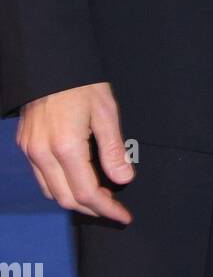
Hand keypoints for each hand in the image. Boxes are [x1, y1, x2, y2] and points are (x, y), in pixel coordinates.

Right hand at [16, 82, 134, 221]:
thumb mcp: (105, 111)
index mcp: (66, 146)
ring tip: (98, 197)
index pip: (87, 193)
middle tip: (113, 208)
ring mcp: (30, 150)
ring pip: (51, 192)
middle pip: (66, 199)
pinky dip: (59, 186)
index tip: (123, 215)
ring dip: (74, 200)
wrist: (51, 60)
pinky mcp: (25, 144)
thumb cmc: (81, 82)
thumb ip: (113, 149)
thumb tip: (124, 179)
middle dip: (92, 209)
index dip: (106, 209)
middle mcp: (43, 154)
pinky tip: (76, 179)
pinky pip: (41, 177)